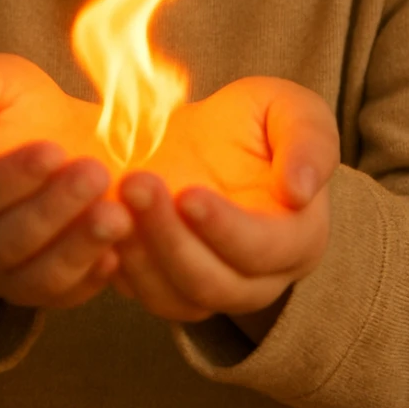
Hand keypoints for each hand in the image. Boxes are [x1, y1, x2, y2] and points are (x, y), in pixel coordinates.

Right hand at [0, 54, 131, 329]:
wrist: (51, 140)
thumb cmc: (10, 107)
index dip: (8, 178)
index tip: (53, 149)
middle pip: (0, 244)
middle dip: (52, 210)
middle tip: (96, 174)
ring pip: (31, 279)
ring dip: (77, 248)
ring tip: (119, 215)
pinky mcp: (37, 290)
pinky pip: (61, 296)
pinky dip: (90, 278)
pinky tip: (119, 251)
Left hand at [112, 77, 338, 327]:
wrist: (207, 143)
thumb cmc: (256, 124)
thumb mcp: (290, 109)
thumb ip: (309, 140)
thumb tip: (302, 190)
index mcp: (298, 238)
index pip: (264, 250)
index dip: (226, 228)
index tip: (188, 194)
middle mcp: (258, 280)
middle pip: (214, 282)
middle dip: (170, 236)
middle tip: (135, 182)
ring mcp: (211, 291)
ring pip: (175, 298)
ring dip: (140, 255)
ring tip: (112, 201)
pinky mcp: (168, 291)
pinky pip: (143, 296)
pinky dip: (120, 268)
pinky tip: (99, 225)